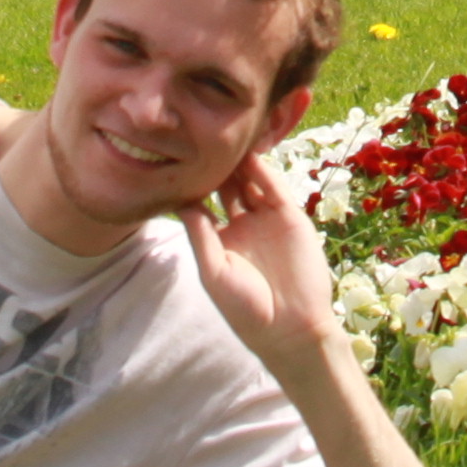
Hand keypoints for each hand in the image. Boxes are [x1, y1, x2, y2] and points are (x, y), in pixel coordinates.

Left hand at [179, 149, 341, 365]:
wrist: (290, 328)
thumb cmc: (245, 307)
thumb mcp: (213, 270)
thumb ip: (199, 233)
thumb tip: (180, 200)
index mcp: (221, 240)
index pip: (204, 203)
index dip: (193, 184)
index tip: (175, 160)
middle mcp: (243, 226)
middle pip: (227, 186)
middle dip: (216, 166)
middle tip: (199, 138)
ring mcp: (267, 220)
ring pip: (250, 182)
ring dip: (238, 162)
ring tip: (223, 137)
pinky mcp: (290, 218)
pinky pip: (273, 188)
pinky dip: (263, 170)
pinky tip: (249, 153)